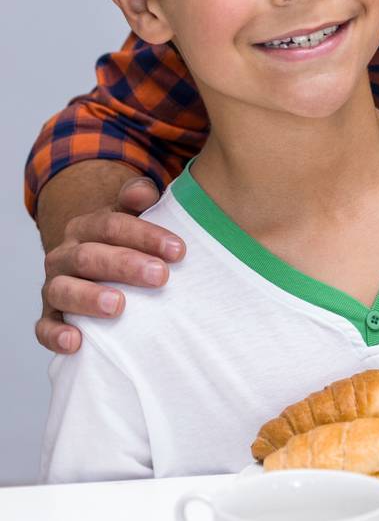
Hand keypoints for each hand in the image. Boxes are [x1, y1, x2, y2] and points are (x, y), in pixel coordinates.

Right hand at [37, 176, 183, 354]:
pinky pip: (44, 326)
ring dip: (89, 298)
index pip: (112, 225)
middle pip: (90, 256)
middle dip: (125, 265)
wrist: (94, 260)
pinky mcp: (50, 315)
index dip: (146, 236)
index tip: (178, 250)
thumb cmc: (125, 241)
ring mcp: (55, 285)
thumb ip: (139, 197)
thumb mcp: (133, 215)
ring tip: (118, 306)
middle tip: (160, 276)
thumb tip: (142, 192)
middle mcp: (66, 254)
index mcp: (87, 227)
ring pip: (63, 289)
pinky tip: (75, 342)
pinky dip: (55, 334)